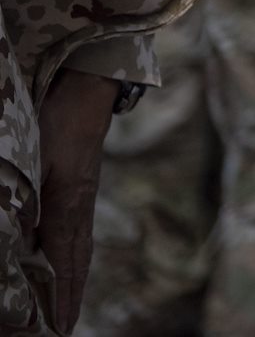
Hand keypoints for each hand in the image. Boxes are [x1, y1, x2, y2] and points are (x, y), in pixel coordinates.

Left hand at [35, 69, 119, 333]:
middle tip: (64, 328)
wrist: (87, 90)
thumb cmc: (53, 120)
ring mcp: (83, 197)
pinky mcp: (82, 189)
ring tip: (70, 307)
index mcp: (65, 201)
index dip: (60, 293)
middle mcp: (78, 205)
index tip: (59, 325)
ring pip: (81, 248)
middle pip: (76, 260)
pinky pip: (80, 234)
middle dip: (69, 296)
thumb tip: (19, 237)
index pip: (63, 257)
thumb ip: (23, 197)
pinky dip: (77, 258)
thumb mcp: (30, 158)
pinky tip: (72, 263)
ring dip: (74, 281)